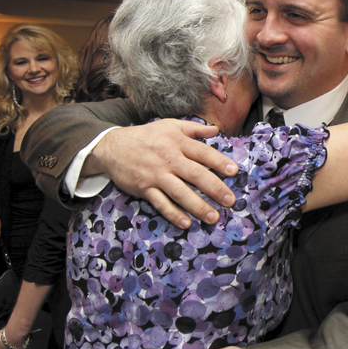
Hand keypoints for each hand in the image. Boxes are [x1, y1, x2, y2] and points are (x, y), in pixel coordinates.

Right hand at [87, 119, 238, 227]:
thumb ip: (195, 128)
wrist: (113, 146)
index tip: (234, 171)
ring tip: (213, 217)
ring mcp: (156, 175)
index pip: (202, 153)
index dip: (219, 162)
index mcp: (178, 142)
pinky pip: (161, 203)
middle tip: (230, 201)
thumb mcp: (170, 125)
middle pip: (195, 174)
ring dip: (197, 206)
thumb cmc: (147, 136)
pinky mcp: (144, 188)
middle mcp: (169, 159)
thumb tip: (216, 130)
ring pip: (180, 192)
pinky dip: (173, 214)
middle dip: (214, 188)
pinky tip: (186, 223)